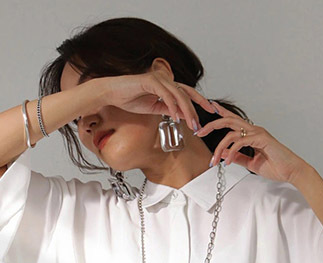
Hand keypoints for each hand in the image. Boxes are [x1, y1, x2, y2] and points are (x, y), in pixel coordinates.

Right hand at [98, 70, 216, 128]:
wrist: (112, 94)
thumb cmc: (130, 99)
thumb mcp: (154, 108)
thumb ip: (169, 110)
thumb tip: (184, 115)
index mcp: (167, 85)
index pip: (187, 93)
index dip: (199, 101)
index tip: (210, 112)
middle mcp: (165, 79)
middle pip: (187, 93)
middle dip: (197, 108)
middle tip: (203, 122)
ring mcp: (159, 79)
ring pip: (179, 95)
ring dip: (187, 110)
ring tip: (192, 124)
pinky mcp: (150, 81)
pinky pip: (166, 95)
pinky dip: (172, 106)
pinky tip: (176, 117)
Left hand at [196, 101, 309, 184]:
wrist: (291, 171)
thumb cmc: (275, 167)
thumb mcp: (251, 163)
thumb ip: (237, 157)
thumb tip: (223, 152)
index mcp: (251, 133)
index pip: (232, 120)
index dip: (219, 114)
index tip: (206, 114)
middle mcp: (254, 129)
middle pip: (228, 120)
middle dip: (211, 125)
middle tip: (198, 132)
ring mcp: (258, 132)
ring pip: (231, 132)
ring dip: (219, 147)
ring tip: (214, 162)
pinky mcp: (261, 139)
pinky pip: (240, 142)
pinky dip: (232, 152)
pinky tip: (228, 162)